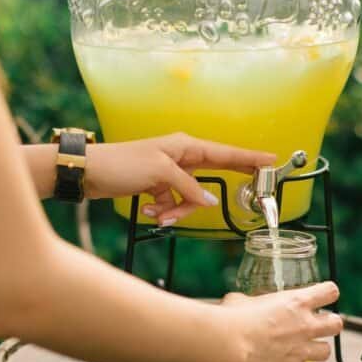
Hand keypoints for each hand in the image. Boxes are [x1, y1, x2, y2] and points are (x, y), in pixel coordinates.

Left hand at [85, 132, 275, 223]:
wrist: (90, 173)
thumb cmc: (123, 164)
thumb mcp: (160, 174)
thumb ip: (189, 188)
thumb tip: (209, 202)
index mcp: (185, 146)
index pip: (225, 152)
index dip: (249, 158)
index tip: (271, 160)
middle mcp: (180, 157)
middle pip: (211, 174)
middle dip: (216, 191)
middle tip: (249, 191)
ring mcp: (169, 173)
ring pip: (190, 197)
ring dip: (179, 210)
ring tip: (161, 215)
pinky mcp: (157, 186)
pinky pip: (173, 203)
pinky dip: (165, 210)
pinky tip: (151, 211)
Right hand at [221, 282, 342, 361]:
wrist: (229, 344)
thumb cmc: (233, 318)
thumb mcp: (244, 300)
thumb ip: (253, 302)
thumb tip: (243, 304)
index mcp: (296, 302)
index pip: (329, 292)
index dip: (328, 294)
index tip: (324, 297)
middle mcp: (305, 325)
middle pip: (336, 324)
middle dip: (330, 324)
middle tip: (319, 326)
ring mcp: (302, 350)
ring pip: (327, 351)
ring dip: (318, 350)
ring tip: (308, 350)